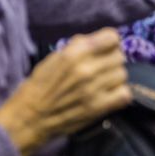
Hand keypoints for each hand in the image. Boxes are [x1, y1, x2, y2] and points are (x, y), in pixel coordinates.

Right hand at [0, 29, 130, 155]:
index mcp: (74, 53)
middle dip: (111, 60)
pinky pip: (125, 95)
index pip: (112, 37)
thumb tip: (97, 40)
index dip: (109, 43)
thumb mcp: (54, 58)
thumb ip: (77, 47)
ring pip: (122, 74)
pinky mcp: (98, 108)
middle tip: (101, 68)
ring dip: (114, 78)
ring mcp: (94, 90)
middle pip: (119, 56)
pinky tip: (108, 95)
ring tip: (102, 83)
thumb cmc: (39, 86)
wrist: (29, 118)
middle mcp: (86, 69)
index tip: (104, 49)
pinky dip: (119, 94)